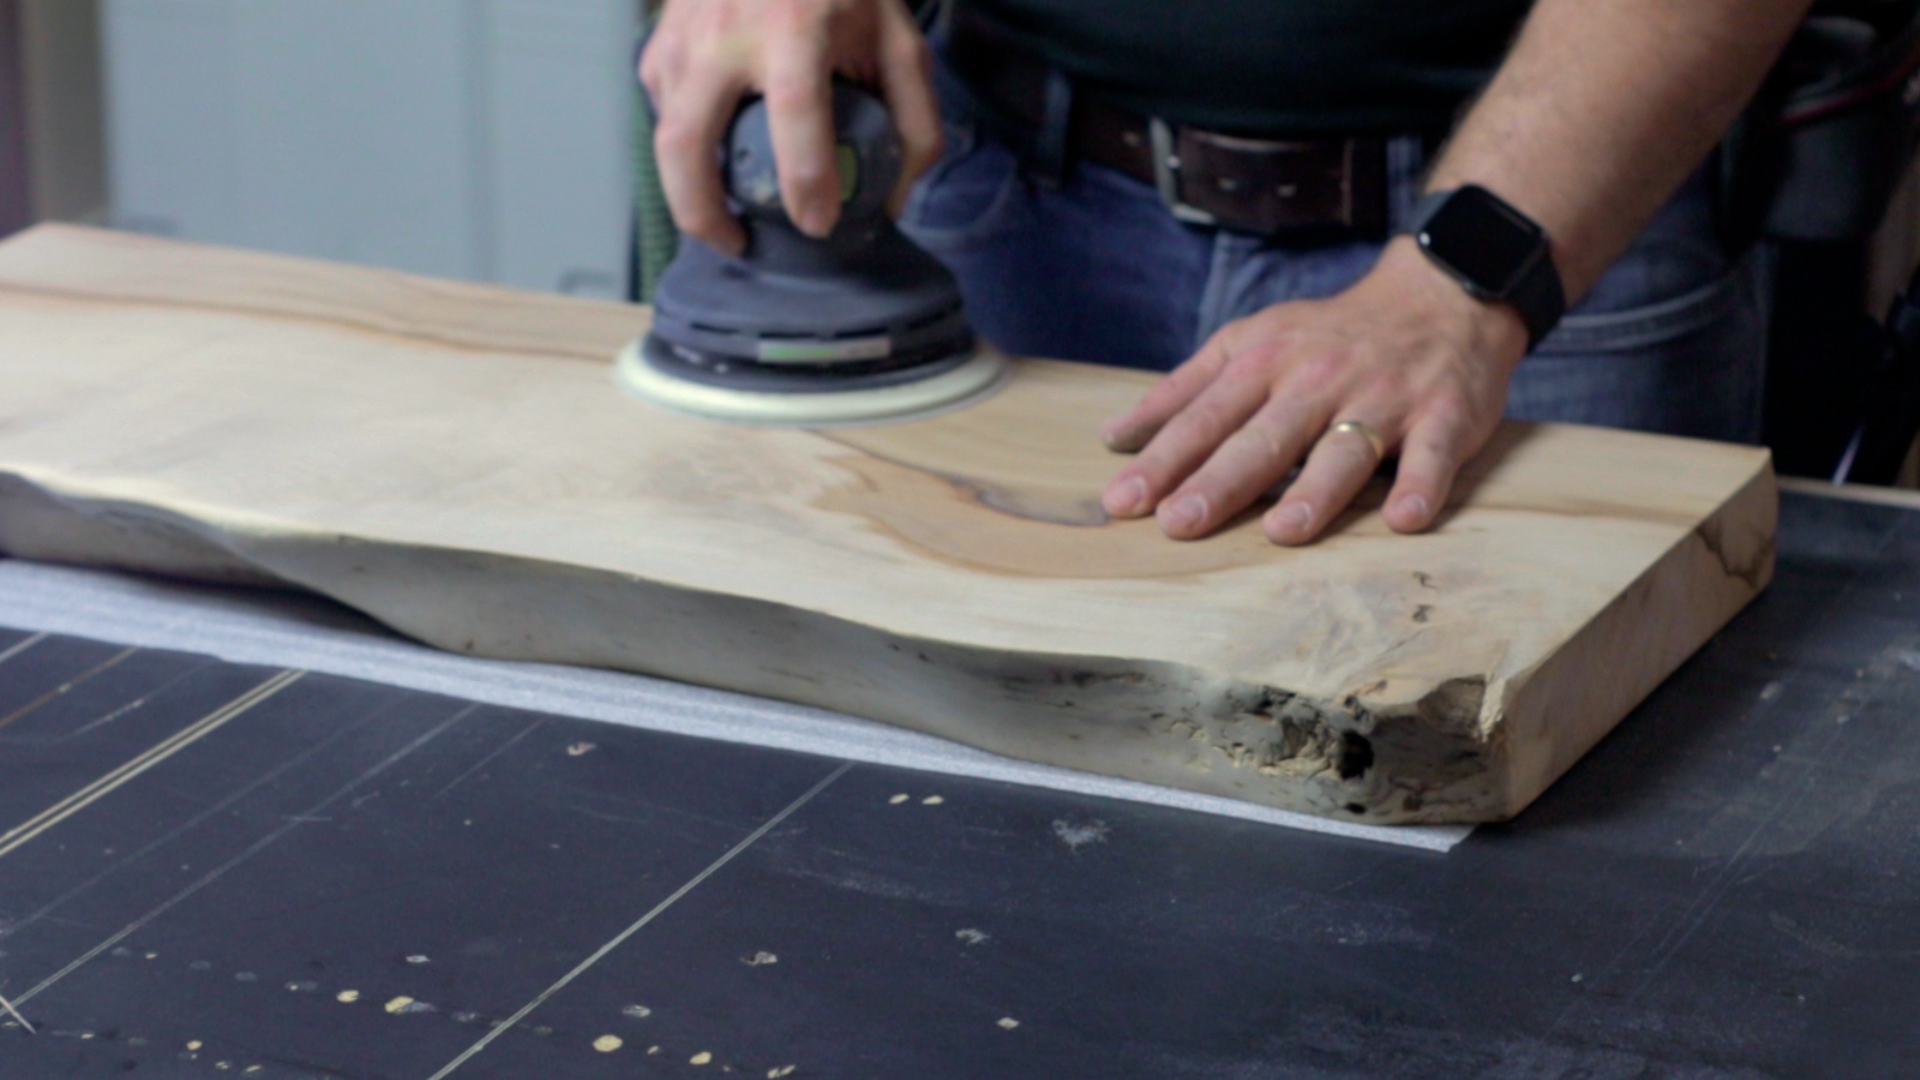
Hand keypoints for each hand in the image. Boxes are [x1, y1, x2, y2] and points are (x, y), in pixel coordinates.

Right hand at [640, 0, 941, 254]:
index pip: (794, 113)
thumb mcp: (899, 42)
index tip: (818, 223)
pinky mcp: (660, 43)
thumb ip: (913, 123)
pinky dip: (687, 147)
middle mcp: (725, 33)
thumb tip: (890, 201)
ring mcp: (682, 37)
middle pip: (688, 142)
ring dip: (687, 189)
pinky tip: (717, 157)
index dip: (805, 179)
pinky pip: (664, 112)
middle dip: (704, 212)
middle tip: (736, 246)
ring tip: (723, 218)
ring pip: (665, 135)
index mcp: (794, 27)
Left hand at [1099, 237, 1531, 544]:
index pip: (1205, 418)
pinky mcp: (1444, 415)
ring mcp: (1384, 397)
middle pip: (1264, 437)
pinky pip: (1433, 454)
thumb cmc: (1329, 334)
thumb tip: (1116, 437)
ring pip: (1344, 450)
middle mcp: (1320, 379)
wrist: (1441, 293)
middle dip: (1219, 481)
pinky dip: (1421, 484)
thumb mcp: (1249, 341)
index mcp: (1266, 361)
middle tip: (1178, 523)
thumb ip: (1184, 390)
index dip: (1163, 460)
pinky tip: (1403, 518)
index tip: (1124, 502)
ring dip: (1314, 490)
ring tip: (1281, 530)